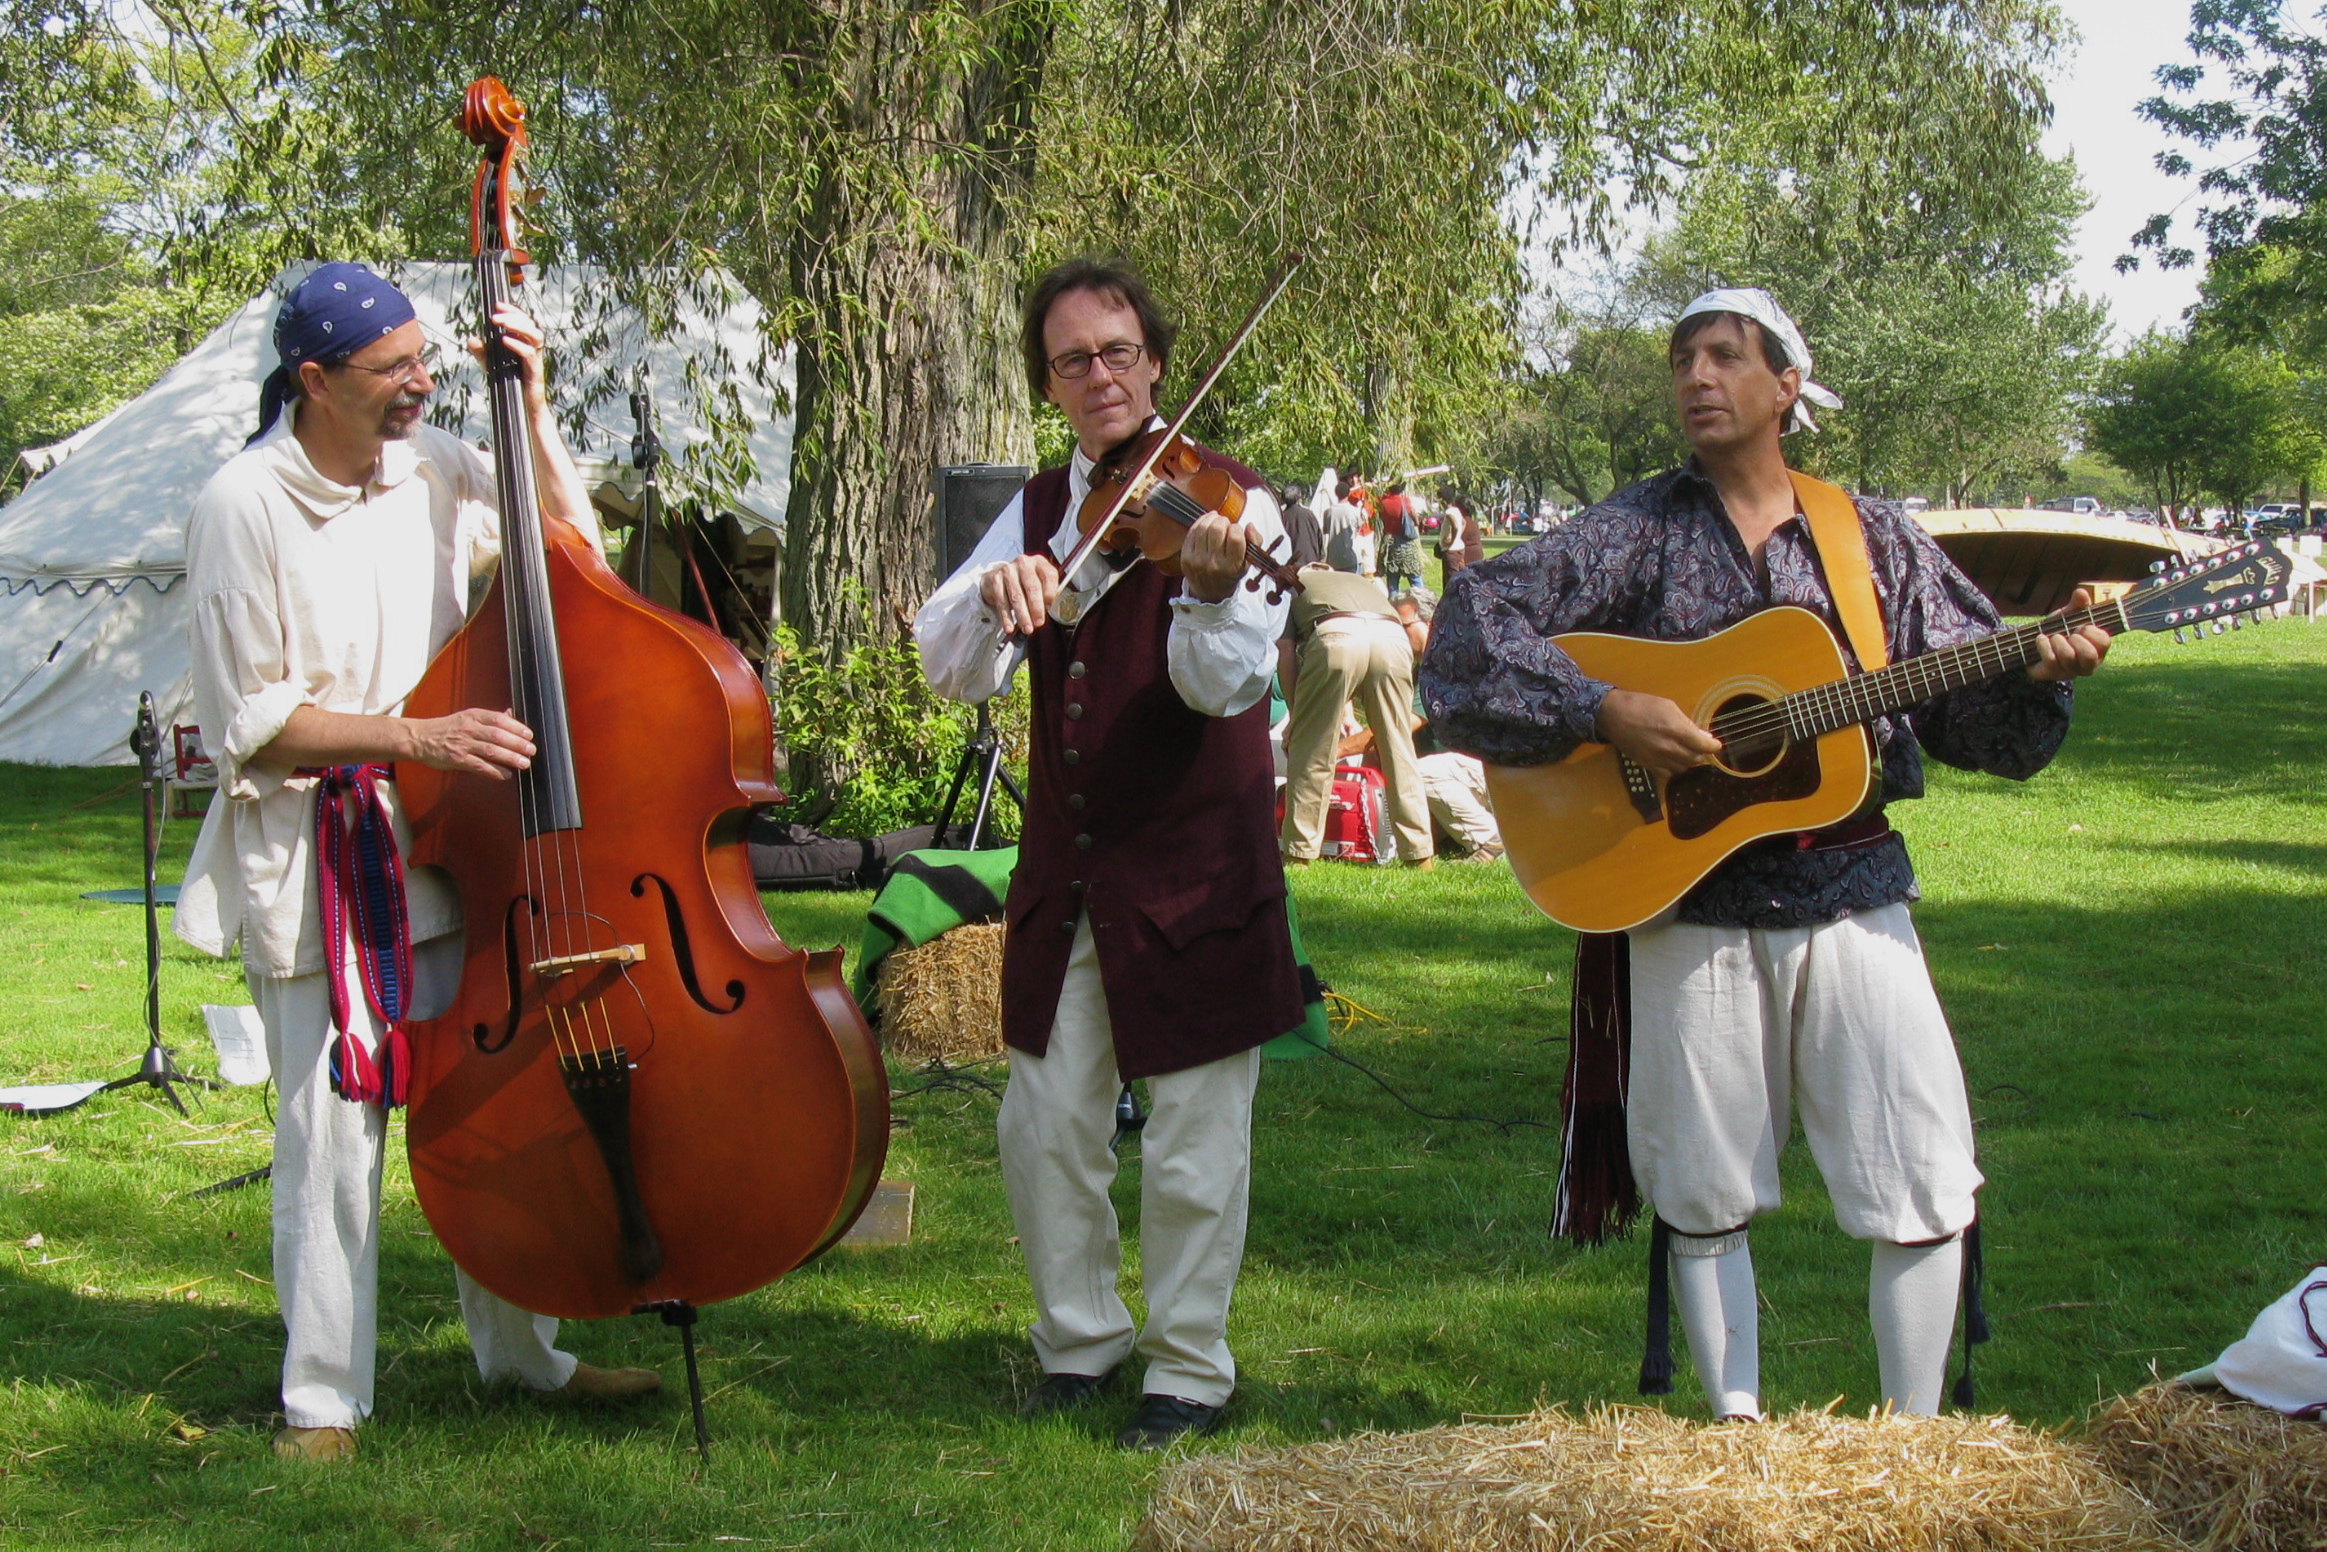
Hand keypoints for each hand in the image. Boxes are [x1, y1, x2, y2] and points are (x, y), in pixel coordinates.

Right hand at [403, 708, 534, 778]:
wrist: (419, 738)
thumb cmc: (446, 728)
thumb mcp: (467, 717)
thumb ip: (489, 718)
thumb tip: (510, 714)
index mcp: (473, 716)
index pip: (499, 719)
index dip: (516, 727)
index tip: (529, 734)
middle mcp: (469, 728)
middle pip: (498, 735)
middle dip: (517, 743)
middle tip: (531, 750)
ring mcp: (463, 744)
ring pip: (491, 750)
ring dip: (510, 758)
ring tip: (524, 763)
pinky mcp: (457, 759)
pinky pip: (480, 766)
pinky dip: (495, 771)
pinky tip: (506, 774)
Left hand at [469, 304, 551, 411]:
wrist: (521, 411)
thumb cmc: (509, 386)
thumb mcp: (491, 366)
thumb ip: (482, 352)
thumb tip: (471, 338)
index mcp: (525, 345)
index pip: (523, 321)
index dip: (512, 310)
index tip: (497, 304)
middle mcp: (533, 350)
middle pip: (531, 325)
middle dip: (513, 316)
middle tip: (494, 316)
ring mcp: (535, 361)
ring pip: (536, 336)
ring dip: (519, 326)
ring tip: (501, 323)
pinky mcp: (535, 372)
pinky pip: (530, 354)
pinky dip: (517, 345)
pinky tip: (504, 340)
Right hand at [979, 552, 1062, 636]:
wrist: (998, 577)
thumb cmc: (1024, 583)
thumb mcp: (1038, 584)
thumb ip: (1045, 595)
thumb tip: (1046, 611)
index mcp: (1039, 563)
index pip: (1049, 576)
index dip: (1050, 594)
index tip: (1049, 608)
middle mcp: (1024, 563)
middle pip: (1032, 587)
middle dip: (1036, 608)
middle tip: (1038, 623)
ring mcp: (1008, 570)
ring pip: (1017, 596)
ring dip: (1022, 615)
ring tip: (1027, 629)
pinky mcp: (995, 580)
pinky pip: (1002, 602)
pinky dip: (1006, 617)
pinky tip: (1009, 627)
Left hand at [1181, 511, 1247, 601]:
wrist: (1210, 591)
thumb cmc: (1231, 572)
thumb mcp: (1248, 561)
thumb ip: (1255, 541)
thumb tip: (1249, 525)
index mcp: (1232, 566)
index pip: (1235, 537)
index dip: (1237, 528)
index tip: (1236, 530)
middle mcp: (1214, 564)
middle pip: (1217, 529)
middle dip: (1223, 521)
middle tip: (1225, 524)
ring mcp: (1197, 560)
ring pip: (1203, 527)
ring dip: (1212, 519)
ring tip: (1216, 521)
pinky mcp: (1186, 557)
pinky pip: (1192, 532)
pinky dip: (1201, 522)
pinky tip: (1207, 523)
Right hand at [1595, 688, 1722, 778]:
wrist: (1613, 715)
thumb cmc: (1642, 705)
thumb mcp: (1668, 706)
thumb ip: (1686, 723)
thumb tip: (1702, 735)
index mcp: (1676, 730)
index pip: (1704, 746)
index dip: (1713, 746)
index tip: (1715, 745)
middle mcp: (1668, 748)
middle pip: (1695, 759)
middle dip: (1701, 753)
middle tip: (1699, 746)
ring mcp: (1657, 759)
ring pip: (1683, 768)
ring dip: (1688, 760)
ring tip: (1685, 751)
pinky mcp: (1647, 765)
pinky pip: (1668, 773)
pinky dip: (1674, 767)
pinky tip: (1672, 759)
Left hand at [2027, 587, 2111, 681]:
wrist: (2035, 643)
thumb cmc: (2059, 629)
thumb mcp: (2069, 615)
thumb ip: (2077, 604)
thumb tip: (2081, 592)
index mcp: (2098, 648)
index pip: (2104, 642)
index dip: (2092, 632)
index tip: (2082, 626)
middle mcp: (2088, 663)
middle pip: (2089, 655)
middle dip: (2076, 640)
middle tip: (2069, 634)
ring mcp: (2071, 672)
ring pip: (2068, 657)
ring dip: (2058, 641)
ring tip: (2054, 637)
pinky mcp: (2054, 674)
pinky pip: (2051, 661)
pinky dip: (2043, 645)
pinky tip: (2041, 639)